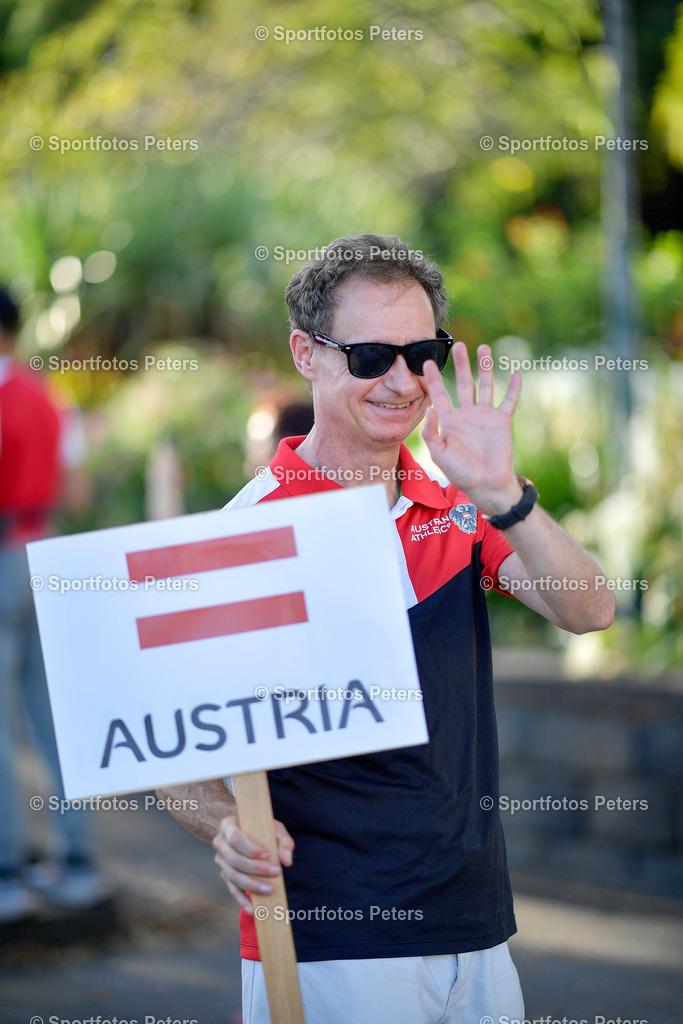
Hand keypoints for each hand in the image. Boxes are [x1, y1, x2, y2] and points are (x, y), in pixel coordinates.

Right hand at [212, 813, 294, 913]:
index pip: (235, 838)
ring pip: (232, 876)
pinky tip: (254, 909)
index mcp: (229, 825)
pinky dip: (242, 900)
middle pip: (234, 860)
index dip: (250, 848)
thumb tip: (286, 860)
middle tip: (277, 872)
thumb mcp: (275, 829)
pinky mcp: (225, 875)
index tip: (268, 854)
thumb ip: (284, 842)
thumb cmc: (264, 830)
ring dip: (252, 885)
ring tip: (270, 889)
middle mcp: (220, 843)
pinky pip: (232, 889)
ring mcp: (221, 860)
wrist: (251, 834)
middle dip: (256, 869)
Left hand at [421, 342, 522, 515]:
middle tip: (458, 345)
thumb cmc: (460, 473)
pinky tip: (514, 371)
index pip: (439, 395)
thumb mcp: (439, 454)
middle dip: (461, 364)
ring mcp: (485, 416)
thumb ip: (431, 433)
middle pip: (463, 383)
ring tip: (484, 348)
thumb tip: (430, 411)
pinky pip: (509, 400)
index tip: (427, 362)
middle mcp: (467, 414)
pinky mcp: (502, 421)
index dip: (433, 379)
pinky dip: (513, 386)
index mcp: (450, 421)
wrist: (486, 484)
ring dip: (485, 368)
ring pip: (486, 385)